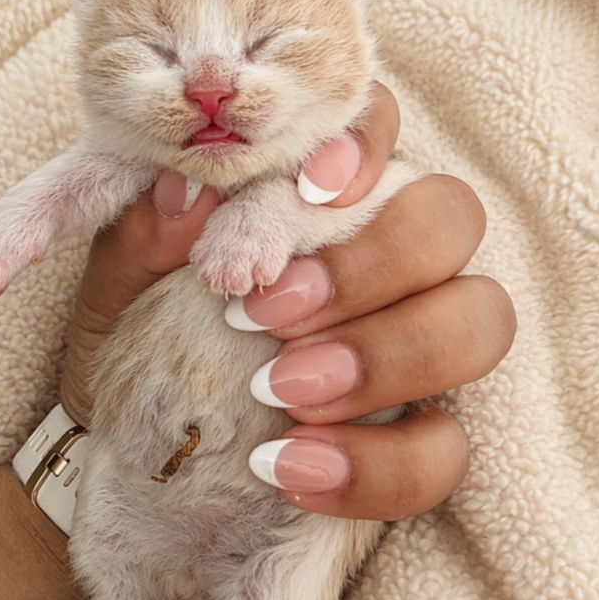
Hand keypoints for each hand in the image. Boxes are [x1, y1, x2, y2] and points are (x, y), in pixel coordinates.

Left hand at [61, 84, 515, 520]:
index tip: (309, 188)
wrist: (130, 456)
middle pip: (450, 218)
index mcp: (316, 202)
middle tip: (268, 315)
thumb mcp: (117, 292)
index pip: (378, 130)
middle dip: (370, 262)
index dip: (364, 145)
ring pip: (481, 320)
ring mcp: (415, 348)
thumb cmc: (133, 347)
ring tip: (281, 392)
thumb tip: (187, 189)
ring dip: (388, 353)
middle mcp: (386, 263)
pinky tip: (288, 469)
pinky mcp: (416, 439)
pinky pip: (444, 450)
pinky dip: (378, 463)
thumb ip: (144, 239)